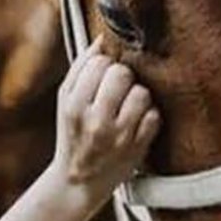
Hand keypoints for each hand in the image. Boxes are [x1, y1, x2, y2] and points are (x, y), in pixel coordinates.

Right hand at [52, 38, 160, 204]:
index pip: (99, 62)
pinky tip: (137, 122)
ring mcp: (119, 136)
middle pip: (122, 73)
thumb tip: (104, 37)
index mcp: (73, 105)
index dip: (105, 64)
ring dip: (139, 95)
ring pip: (142, 92)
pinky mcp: (138, 148)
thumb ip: (82, 67)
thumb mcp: (65, 100)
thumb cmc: (73, 133)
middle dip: (123, 76)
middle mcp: (95, 121)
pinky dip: (149, 116)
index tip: (103, 75)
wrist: (77, 183)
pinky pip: (155, 115)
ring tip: (128, 106)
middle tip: (117, 88)